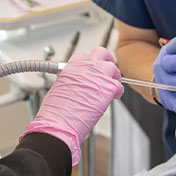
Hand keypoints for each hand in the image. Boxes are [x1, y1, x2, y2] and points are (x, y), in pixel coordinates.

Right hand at [21, 47, 123, 164]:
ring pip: (112, 67)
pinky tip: (114, 97)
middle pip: (101, 53)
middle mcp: (85, 67)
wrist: (58, 122)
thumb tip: (78, 84)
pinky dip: (118, 91)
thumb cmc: (56, 111)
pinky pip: (118, 86)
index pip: (84, 55)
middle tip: (107, 72)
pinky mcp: (108, 88)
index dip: (90, 63)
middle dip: (106, 61)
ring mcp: (97, 75)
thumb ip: (72, 80)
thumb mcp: (60, 87)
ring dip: (113, 75)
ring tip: (112, 85)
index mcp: (71, 66)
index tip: (92, 70)